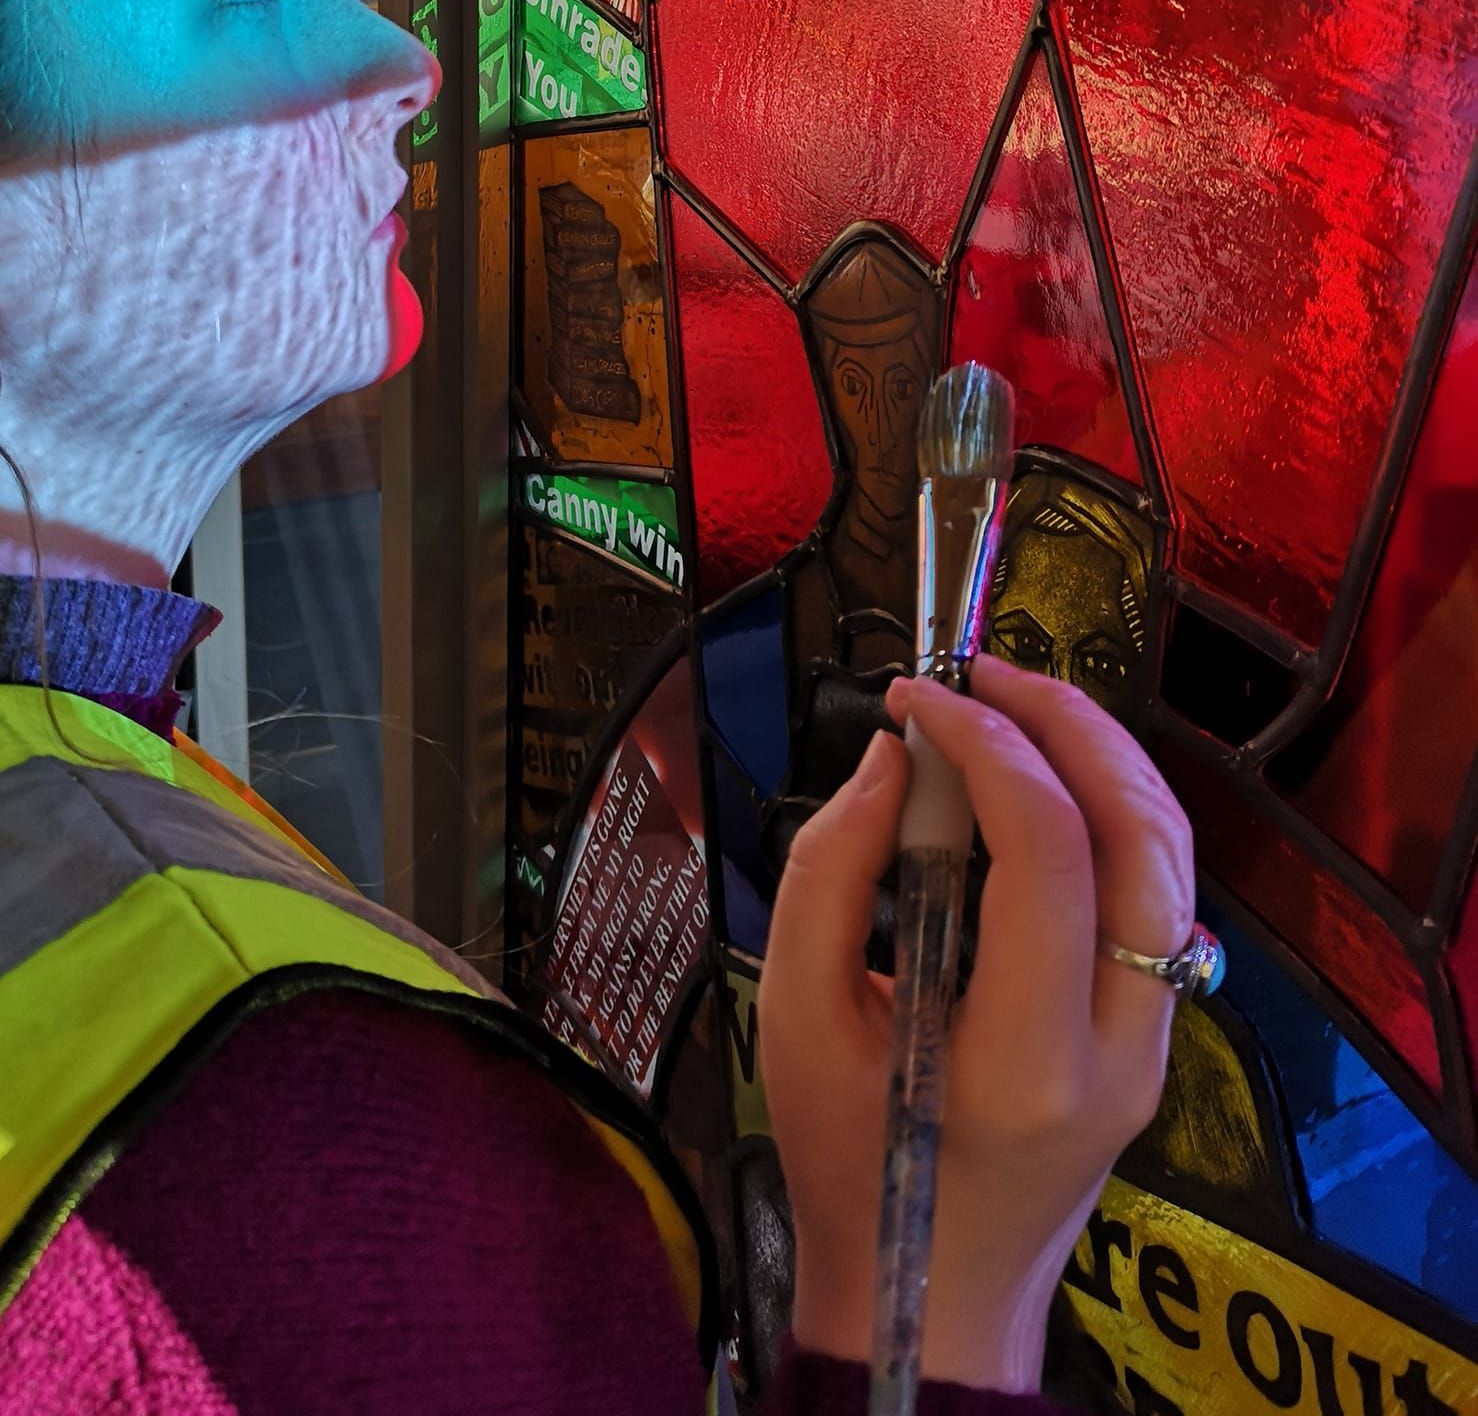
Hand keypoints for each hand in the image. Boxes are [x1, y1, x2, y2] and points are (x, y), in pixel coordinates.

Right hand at [757, 655, 1194, 1391]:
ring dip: (1102, 757)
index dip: (986, 747)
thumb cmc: (850, 1169)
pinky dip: (1112, 808)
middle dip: (1070, 727)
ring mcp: (1156, 1042)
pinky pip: (1158, 890)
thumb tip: (889, 760)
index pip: (1049, 855)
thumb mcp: (795, 1019)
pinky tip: (1046, 774)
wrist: (932, 1292)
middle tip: (985, 673)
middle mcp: (1123, 1049)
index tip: (916, 702)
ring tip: (1016, 702)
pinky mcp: (1155, 1030)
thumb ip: (828, 875)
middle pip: (1144, 839)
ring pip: (1171, 857)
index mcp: (1026, 1062)